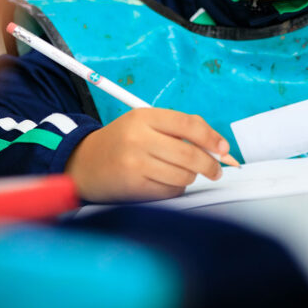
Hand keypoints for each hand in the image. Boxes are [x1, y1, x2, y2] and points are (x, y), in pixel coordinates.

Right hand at [68, 108, 231, 202]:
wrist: (84, 163)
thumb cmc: (122, 142)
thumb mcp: (145, 123)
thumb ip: (179, 128)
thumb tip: (218, 144)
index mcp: (144, 117)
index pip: (189, 125)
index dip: (212, 138)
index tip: (223, 149)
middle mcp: (139, 138)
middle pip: (190, 155)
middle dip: (210, 165)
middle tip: (215, 170)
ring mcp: (135, 164)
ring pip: (183, 176)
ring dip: (189, 177)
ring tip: (179, 172)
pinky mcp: (134, 187)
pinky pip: (170, 191)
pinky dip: (175, 189)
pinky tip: (163, 182)